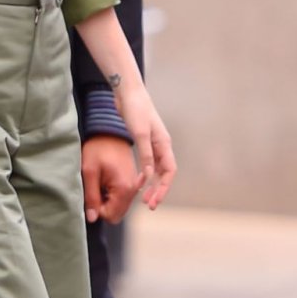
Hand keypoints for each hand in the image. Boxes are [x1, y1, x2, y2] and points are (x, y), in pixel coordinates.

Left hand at [81, 135, 140, 224]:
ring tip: (99, 182)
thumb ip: (91, 197)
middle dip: (103, 207)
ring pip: (119, 207)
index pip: (111, 216)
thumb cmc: (97, 149)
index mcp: (124, 188)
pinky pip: (121, 198)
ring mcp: (134, 186)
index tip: (91, 193)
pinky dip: (111, 195)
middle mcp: (133, 189)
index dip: (97, 210)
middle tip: (94, 188)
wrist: (109, 131)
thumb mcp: (89, 172)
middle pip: (117, 214)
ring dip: (107, 200)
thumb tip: (92, 219)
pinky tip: (104, 181)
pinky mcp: (132, 182)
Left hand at [112, 79, 176, 210]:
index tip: (154, 201)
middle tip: (148, 205)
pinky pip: (147, 163)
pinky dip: (144, 174)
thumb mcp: (140, 134)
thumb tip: (147, 176)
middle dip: (158, 190)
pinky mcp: (142, 141)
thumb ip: (145, 155)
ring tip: (142, 198)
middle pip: (163, 173)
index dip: (163, 188)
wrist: (127, 92)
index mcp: (164, 144)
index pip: (169, 172)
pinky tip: (137, 182)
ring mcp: (152, 143)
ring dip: (151, 184)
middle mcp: (161, 145)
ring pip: (155, 170)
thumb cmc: (135, 110)